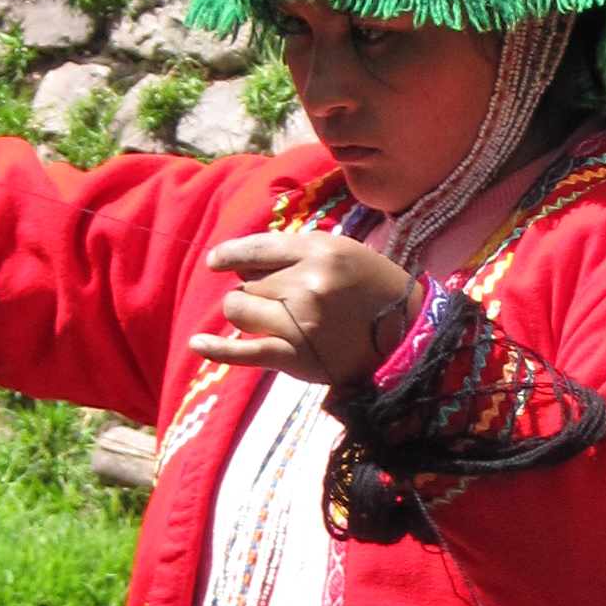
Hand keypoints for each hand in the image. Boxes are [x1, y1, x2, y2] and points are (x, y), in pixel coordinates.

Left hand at [191, 231, 413, 386]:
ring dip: (248, 313)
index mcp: (321, 251)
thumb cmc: (374, 291)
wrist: (408, 338)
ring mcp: (299, 322)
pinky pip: (243, 352)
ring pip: (240, 310)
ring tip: (273, 318)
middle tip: (284, 300)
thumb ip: (296, 253)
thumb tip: (241, 262)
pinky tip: (198, 344)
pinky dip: (217, 349)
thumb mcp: (342, 254)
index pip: (258, 248)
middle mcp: (307, 284)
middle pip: (248, 282)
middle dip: (256, 289)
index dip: (231, 254)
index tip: (216, 261)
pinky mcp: (296, 357)